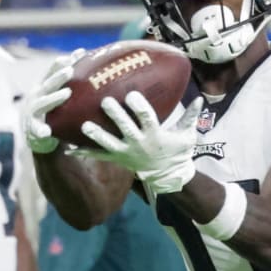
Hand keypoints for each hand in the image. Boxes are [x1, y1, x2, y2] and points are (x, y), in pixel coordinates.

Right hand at [24, 49, 85, 153]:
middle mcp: (37, 96)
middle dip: (58, 76)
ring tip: (66, 93)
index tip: (80, 52)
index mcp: (45, 87)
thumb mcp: (60, 97)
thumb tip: (101, 70)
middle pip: (48, 84)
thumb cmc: (53, 112)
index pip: (54, 71)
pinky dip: (41, 130)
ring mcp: (33, 112)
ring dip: (54, 98)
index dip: (65, 62)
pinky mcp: (32, 129)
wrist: (33, 135)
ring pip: (42, 103)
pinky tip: (46, 131)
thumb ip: (74, 85)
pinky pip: (37, 129)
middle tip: (70, 70)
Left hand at [79, 92, 201, 194]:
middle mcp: (139, 144)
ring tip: (84, 125)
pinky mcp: (118, 159)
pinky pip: (99, 155)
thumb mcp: (188, 134)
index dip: (138, 107)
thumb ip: (191, 116)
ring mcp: (127, 153)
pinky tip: (69, 147)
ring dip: (96, 134)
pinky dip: (84, 151)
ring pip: (108, 143)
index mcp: (155, 135)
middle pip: (125, 128)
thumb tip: (200, 98)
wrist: (169, 176)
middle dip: (115, 115)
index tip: (131, 95)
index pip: (146, 118)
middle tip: (105, 101)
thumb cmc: (178, 151)